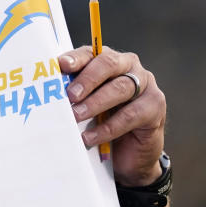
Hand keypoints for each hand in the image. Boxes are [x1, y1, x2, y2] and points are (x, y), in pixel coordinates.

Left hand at [59, 46, 165, 186]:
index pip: (92, 53)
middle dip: (87, 79)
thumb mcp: (86, 103)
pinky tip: (90, 137)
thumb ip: (75, 92)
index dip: (77, 58)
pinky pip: (130, 115)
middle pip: (108, 64)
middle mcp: (130, 66)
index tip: (61, 65)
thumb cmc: (103, 120)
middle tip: (70, 96)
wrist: (129, 153)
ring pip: (121, 88)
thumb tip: (49, 89)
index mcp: (109, 60)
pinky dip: (108, 128)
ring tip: (76, 116)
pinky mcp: (155, 107)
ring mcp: (146, 85)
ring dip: (95, 103)